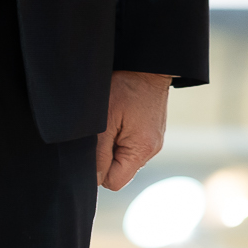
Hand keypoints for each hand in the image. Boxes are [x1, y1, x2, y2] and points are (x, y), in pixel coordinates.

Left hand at [96, 70, 170, 190]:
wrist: (148, 65)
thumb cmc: (125, 87)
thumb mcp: (105, 120)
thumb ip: (99, 154)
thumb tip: (94, 180)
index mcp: (142, 150)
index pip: (114, 182)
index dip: (99, 170)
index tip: (95, 147)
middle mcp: (151, 151)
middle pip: (120, 172)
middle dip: (106, 158)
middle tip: (102, 132)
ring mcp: (154, 142)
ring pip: (124, 159)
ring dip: (113, 147)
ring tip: (112, 122)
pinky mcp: (152, 134)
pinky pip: (131, 146)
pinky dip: (121, 138)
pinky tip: (120, 119)